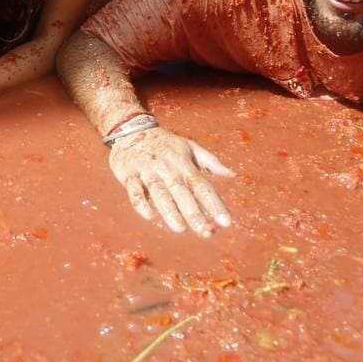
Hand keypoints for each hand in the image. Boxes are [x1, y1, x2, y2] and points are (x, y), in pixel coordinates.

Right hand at [107, 127, 233, 235]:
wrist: (132, 129)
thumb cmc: (165, 143)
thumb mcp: (189, 146)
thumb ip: (211, 161)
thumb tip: (233, 175)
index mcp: (184, 162)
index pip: (202, 185)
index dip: (214, 204)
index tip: (226, 222)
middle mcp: (167, 167)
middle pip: (182, 192)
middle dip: (194, 212)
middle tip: (205, 232)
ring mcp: (147, 171)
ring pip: (159, 192)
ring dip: (169, 210)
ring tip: (180, 229)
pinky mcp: (129, 174)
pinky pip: (134, 190)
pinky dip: (140, 202)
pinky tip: (149, 216)